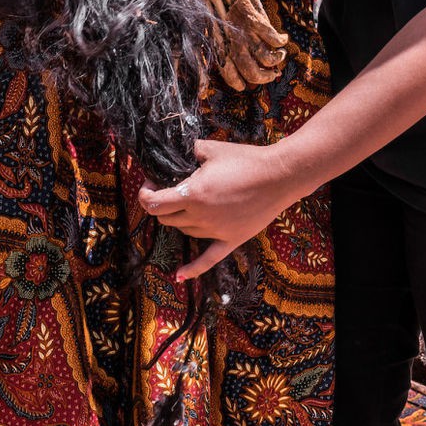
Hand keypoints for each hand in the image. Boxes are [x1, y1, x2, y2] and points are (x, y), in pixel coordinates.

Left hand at [139, 138, 294, 278]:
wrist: (280, 176)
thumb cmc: (246, 159)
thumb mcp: (211, 149)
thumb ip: (190, 151)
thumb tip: (180, 152)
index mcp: (193, 194)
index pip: (155, 203)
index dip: (146, 194)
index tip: (150, 185)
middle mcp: (201, 216)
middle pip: (166, 219)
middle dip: (161, 206)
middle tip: (166, 192)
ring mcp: (216, 231)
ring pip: (184, 231)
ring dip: (179, 220)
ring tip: (186, 206)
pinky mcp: (231, 240)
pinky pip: (208, 259)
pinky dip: (192, 269)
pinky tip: (179, 276)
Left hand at [194, 0, 288, 91]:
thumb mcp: (210, 18)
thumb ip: (220, 37)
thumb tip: (227, 55)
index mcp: (218, 41)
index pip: (228, 73)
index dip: (240, 83)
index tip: (248, 83)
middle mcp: (230, 38)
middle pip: (250, 72)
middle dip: (264, 77)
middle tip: (271, 73)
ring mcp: (242, 27)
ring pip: (265, 58)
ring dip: (277, 60)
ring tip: (280, 55)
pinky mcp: (253, 14)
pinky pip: (272, 37)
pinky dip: (281, 41)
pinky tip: (284, 38)